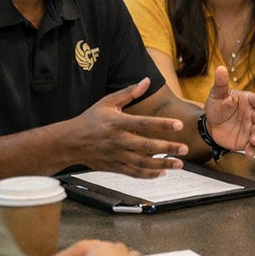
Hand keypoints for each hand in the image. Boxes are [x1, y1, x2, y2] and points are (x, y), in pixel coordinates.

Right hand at [69, 78, 188, 176]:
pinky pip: (134, 173)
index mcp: (117, 123)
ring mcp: (116, 156)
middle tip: (185, 149)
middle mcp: (118, 141)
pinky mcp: (114, 167)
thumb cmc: (90, 120)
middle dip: (167, 148)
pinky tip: (162, 173)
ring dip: (163, 164)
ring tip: (180, 164)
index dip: (162, 124)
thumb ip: (128, 93)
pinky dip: (149, 175)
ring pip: (143, 163)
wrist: (69, 142)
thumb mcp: (107, 102)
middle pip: (146, 146)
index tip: (178, 125)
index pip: (143, 123)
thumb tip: (146, 80)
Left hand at [205, 66, 254, 155]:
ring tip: (253, 140)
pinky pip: (251, 145)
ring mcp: (250, 128)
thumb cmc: (216, 106)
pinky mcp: (246, 140)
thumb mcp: (217, 94)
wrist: (210, 125)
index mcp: (248, 101)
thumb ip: (221, 84)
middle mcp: (252, 114)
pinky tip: (250, 153)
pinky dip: (252, 149)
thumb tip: (220, 68)